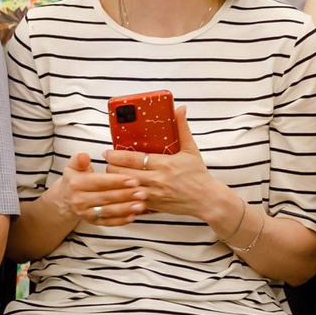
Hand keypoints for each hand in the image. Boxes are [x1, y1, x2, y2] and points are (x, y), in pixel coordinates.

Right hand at [55, 150, 143, 229]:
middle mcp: (80, 200)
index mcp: (77, 184)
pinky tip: (133, 216)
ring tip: (141, 205)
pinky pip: (108, 222)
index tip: (133, 180)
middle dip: (125, 195)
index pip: (99, 182)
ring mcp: (86, 213)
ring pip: (108, 211)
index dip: (116, 181)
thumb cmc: (75, 179)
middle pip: (106, 197)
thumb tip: (84, 156)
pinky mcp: (92, 222)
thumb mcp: (73, 166)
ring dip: (125, 209)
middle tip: (142, 192)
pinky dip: (121, 220)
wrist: (65, 198)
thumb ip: (79, 160)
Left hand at [104, 106, 226, 221]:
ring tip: (111, 175)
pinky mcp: (153, 205)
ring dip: (115, 181)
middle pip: (123, 174)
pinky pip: (132, 200)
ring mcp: (154, 194)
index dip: (116, 156)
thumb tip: (180, 109)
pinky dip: (124, 194)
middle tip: (108, 163)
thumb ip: (182, 128)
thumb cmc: (198, 175)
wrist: (207, 200)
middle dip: (111, 168)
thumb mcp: (191, 150)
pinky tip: (121, 190)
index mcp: (164, 164)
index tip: (108, 152)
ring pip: (125, 188)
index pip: (133, 159)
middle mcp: (157, 180)